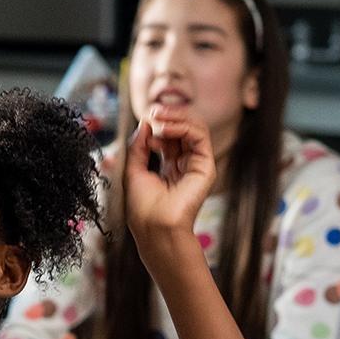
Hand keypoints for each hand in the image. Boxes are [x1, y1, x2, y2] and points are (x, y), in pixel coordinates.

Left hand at [123, 105, 215, 242]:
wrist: (154, 227)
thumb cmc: (143, 207)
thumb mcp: (133, 170)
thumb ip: (139, 146)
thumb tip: (145, 123)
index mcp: (170, 166)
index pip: (169, 134)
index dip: (158, 124)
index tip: (145, 121)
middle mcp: (185, 163)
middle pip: (183, 128)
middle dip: (168, 116)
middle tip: (152, 111)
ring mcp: (197, 164)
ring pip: (195, 128)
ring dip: (176, 117)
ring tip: (158, 117)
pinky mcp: (206, 166)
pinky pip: (199, 136)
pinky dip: (183, 126)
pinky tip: (165, 130)